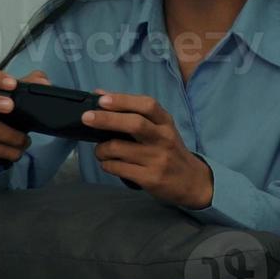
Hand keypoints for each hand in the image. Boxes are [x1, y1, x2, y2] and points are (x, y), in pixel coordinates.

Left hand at [82, 89, 213, 208]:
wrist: (193, 182)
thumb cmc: (170, 151)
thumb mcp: (161, 129)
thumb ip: (135, 113)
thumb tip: (101, 96)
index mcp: (166, 123)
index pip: (147, 105)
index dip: (123, 100)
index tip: (101, 99)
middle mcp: (164, 139)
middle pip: (134, 124)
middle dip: (106, 119)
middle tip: (86, 118)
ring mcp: (157, 160)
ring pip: (120, 148)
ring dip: (101, 149)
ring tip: (100, 151)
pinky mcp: (151, 178)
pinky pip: (119, 168)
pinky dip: (107, 164)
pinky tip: (108, 163)